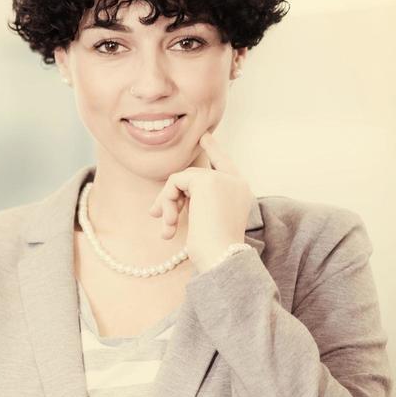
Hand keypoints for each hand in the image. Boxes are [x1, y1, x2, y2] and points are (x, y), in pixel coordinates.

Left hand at [148, 131, 255, 273]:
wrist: (223, 258)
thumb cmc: (215, 250)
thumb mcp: (209, 222)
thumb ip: (200, 202)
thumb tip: (174, 192)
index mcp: (240, 192)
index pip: (226, 164)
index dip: (214, 150)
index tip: (205, 137)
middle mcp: (235, 181)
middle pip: (194, 175)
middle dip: (171, 195)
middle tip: (155, 215)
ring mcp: (222, 179)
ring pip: (182, 179)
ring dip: (168, 202)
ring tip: (166, 228)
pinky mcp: (207, 181)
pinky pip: (175, 181)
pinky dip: (166, 200)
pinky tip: (169, 221)